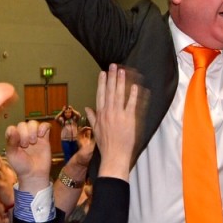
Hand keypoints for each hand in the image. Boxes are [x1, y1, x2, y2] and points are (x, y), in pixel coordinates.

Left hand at [4, 121, 51, 191]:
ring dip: (33, 130)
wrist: (34, 174)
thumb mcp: (12, 155)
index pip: (12, 128)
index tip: (18, 145)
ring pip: (33, 123)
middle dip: (25, 134)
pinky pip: (45, 125)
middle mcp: (23, 136)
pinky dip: (44, 127)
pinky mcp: (45, 137)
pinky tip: (42, 135)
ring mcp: (34, 136)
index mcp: (13, 139)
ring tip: (34, 141)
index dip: (15, 133)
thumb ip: (11, 142)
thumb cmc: (21, 166)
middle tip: (26, 146)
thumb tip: (13, 129)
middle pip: (23, 124)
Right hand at [84, 64, 141, 179]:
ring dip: (121, 82)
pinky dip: (133, 95)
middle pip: (109, 91)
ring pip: (119, 95)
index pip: (100, 95)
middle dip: (112, 77)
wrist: (114, 156)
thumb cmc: (105, 145)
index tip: (103, 73)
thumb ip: (92, 117)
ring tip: (123, 71)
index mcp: (100, 114)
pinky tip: (135, 86)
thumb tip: (87, 108)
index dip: (102, 83)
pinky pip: (131, 104)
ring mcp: (118, 115)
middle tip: (113, 66)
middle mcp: (108, 113)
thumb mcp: (96, 130)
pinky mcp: (129, 120)